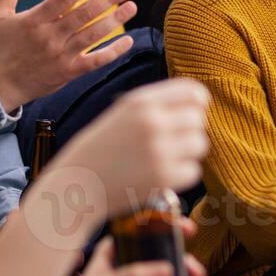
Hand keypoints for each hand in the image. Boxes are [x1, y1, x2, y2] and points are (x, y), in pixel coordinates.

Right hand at [0, 0, 137, 111]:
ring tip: (131, 7)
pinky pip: (95, 61)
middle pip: (84, 14)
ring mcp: (61, 56)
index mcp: (34, 20)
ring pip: (93, 35)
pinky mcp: (68, 73)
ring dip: (115, 20)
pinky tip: (128, 40)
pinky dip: (113, 52)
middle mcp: (50, 37)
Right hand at [40, 78, 209, 221]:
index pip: (193, 91)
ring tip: (163, 159)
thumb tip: (198, 105)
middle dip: (190, 131)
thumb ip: (155, 106)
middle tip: (172, 143)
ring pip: (200, 144)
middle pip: (199, 119)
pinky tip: (159, 176)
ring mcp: (159, 150)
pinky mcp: (163, 177)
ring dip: (187, 154)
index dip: (198, 104)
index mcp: (140, 102)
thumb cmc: (99, 150)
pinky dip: (181, 176)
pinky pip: (193, 171)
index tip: (191, 115)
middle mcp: (152, 122)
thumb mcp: (121, 114)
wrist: (75, 185)